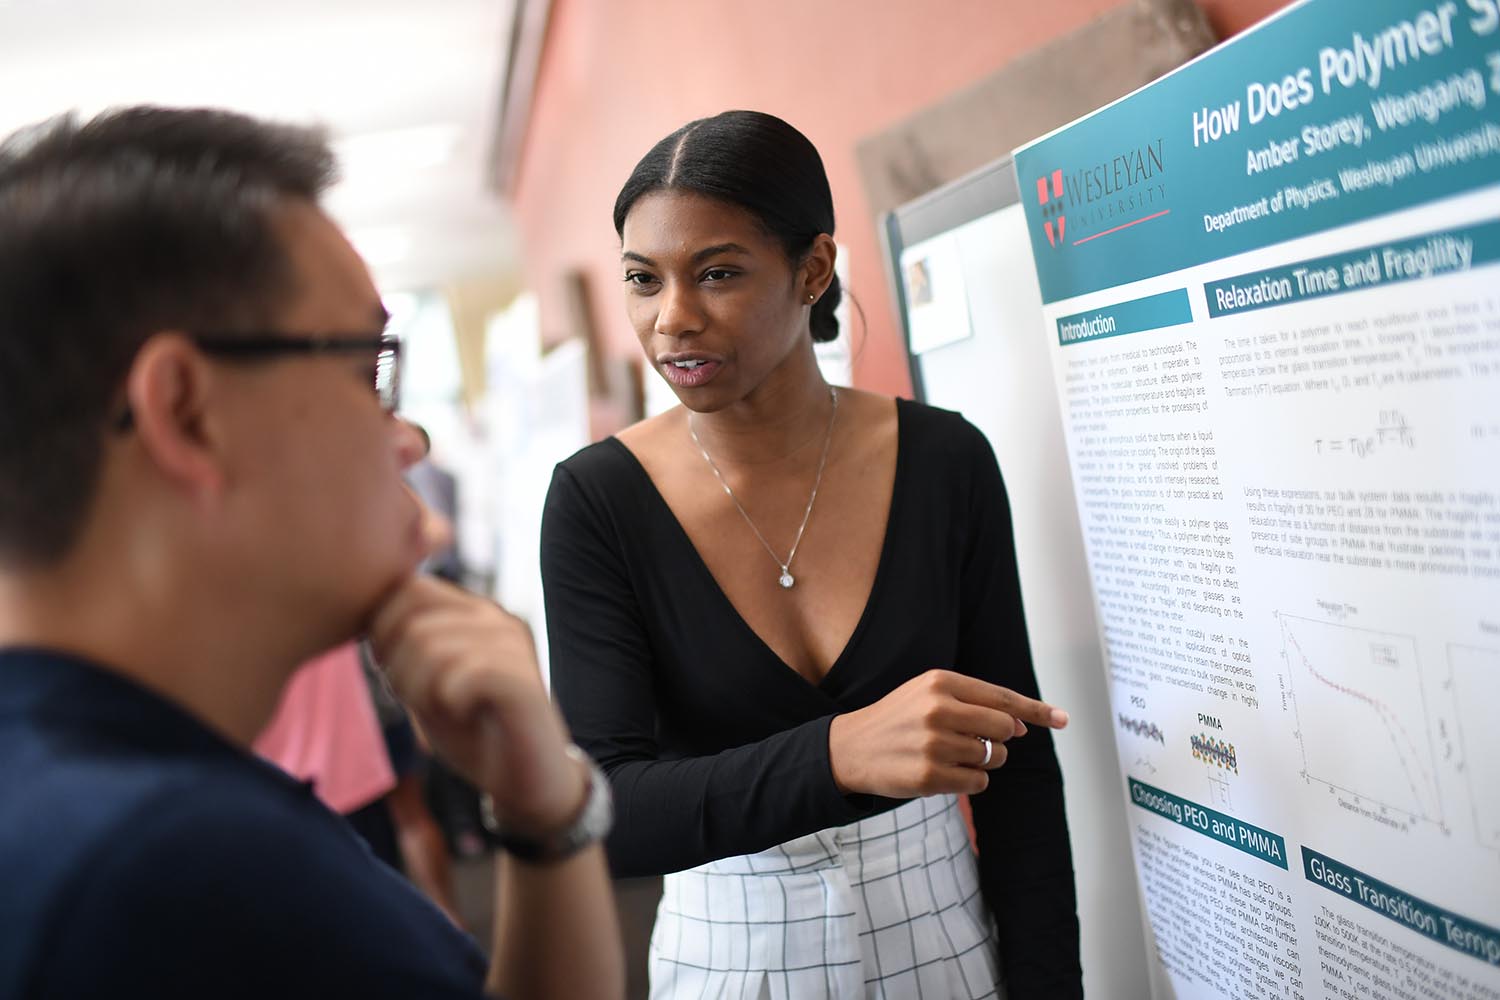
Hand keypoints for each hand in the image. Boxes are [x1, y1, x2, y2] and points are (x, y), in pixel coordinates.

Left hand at [368, 576, 586, 837]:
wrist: (529, 781)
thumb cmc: (475, 734)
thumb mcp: (426, 686)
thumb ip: (403, 648)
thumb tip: (366, 619)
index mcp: (474, 612)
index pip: (409, 588)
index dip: (382, 631)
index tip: (392, 672)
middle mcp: (496, 619)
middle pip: (413, 622)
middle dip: (400, 670)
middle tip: (422, 702)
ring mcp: (514, 646)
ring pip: (433, 648)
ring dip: (422, 692)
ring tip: (446, 711)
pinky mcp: (523, 681)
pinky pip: (461, 676)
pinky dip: (449, 702)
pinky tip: (466, 714)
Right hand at [827, 669, 1067, 797]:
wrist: (851, 747)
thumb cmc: (899, 719)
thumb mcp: (930, 696)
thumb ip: (976, 704)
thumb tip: (1023, 726)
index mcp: (941, 682)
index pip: (1002, 698)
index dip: (1036, 710)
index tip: (1062, 719)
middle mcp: (938, 709)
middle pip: (1004, 730)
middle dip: (1000, 740)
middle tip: (977, 743)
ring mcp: (934, 744)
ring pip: (992, 758)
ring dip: (982, 762)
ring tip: (951, 756)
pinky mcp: (930, 776)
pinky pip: (978, 784)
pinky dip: (970, 782)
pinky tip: (944, 773)